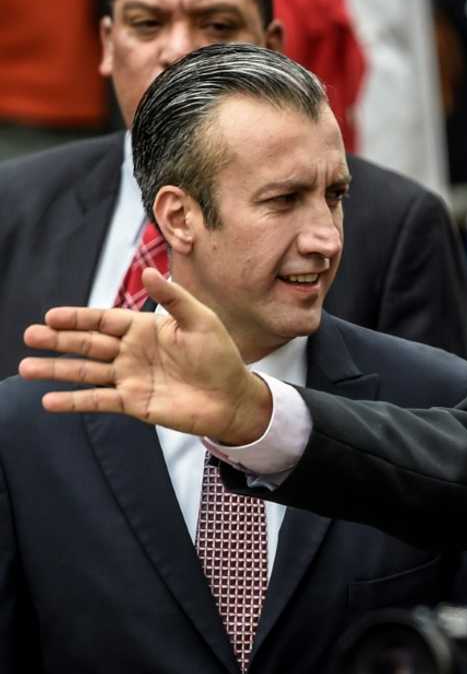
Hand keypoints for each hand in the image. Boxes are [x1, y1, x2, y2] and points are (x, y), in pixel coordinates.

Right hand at [19, 268, 271, 443]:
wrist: (232, 397)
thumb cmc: (220, 356)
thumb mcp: (201, 320)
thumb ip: (173, 298)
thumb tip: (148, 271)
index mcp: (144, 328)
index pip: (103, 320)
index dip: (77, 318)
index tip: (51, 316)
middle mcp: (131, 352)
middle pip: (87, 344)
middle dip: (58, 340)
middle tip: (29, 336)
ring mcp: (129, 377)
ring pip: (85, 372)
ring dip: (56, 370)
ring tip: (26, 367)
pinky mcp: (133, 402)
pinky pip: (97, 400)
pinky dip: (73, 401)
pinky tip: (48, 401)